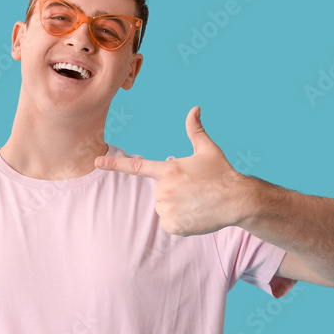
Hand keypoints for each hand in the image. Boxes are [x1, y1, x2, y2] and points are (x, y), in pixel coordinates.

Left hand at [94, 106, 248, 235]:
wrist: (238, 200)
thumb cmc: (222, 173)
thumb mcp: (208, 149)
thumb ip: (195, 130)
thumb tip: (194, 108)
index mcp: (168, 169)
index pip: (135, 165)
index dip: (114, 163)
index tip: (96, 162)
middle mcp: (164, 189)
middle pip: (158, 192)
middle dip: (172, 191)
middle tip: (193, 190)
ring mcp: (167, 208)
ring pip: (163, 208)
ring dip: (176, 206)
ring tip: (196, 202)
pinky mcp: (173, 225)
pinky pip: (169, 223)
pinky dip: (180, 221)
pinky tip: (196, 215)